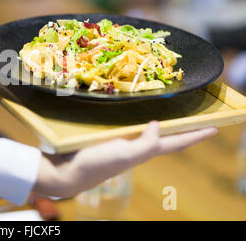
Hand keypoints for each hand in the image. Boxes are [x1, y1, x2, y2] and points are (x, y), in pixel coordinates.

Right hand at [33, 121, 216, 197]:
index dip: (195, 136)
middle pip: (164, 135)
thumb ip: (145, 144)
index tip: (215, 128)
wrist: (67, 171)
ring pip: (145, 128)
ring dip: (159, 120)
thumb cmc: (95, 164)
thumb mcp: (124, 155)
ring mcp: (120, 142)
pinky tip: (130, 108)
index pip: (175, 142)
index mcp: (142, 151)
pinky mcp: (106, 136)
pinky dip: (134, 116)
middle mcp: (135, 146)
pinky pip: (127, 124)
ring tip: (169, 109)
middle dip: (180, 127)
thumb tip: (159, 126)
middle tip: (194, 115)